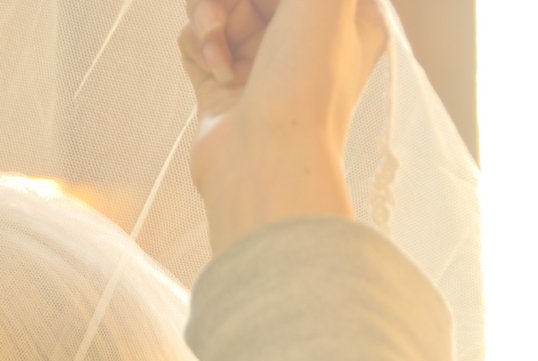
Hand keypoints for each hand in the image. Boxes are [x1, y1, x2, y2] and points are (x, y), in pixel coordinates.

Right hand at [178, 0, 386, 251]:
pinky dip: (198, 49)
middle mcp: (301, 36)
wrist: (263, 166)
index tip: (254, 3)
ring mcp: (258, 60)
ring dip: (209, 20)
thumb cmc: (305, 88)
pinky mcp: (220, 83)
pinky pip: (195, 40)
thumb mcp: (323, 2)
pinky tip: (214, 73)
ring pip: (217, 7)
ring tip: (218, 52)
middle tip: (223, 17)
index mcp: (342, 16)